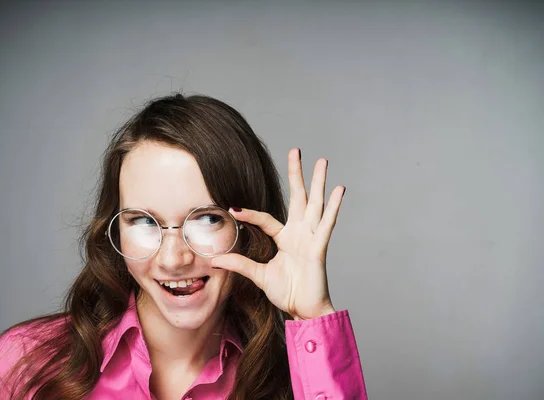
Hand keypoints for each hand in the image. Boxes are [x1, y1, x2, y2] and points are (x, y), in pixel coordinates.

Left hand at [211, 148, 345, 319]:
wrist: (304, 310)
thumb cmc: (286, 293)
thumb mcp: (258, 276)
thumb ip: (240, 264)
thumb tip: (215, 260)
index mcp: (285, 238)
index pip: (265, 219)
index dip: (249, 214)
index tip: (232, 209)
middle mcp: (299, 233)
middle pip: (297, 198)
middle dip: (296, 174)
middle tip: (295, 150)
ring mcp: (311, 238)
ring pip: (315, 204)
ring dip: (318, 182)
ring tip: (322, 161)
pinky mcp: (319, 247)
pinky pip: (327, 224)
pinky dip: (333, 207)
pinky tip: (339, 190)